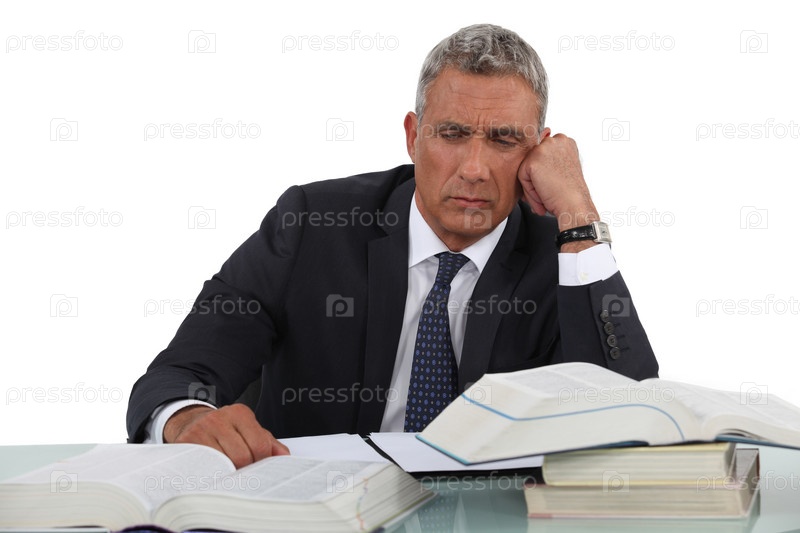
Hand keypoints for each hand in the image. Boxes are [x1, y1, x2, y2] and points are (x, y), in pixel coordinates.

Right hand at [163, 403, 289, 467]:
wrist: (191, 422)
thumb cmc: (225, 430)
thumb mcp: (248, 430)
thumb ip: (269, 443)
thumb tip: (284, 457)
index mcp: (240, 413)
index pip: (259, 445)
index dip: (262, 462)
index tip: (257, 467)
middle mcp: (219, 418)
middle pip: (242, 457)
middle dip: (245, 470)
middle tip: (242, 473)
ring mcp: (200, 430)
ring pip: (223, 464)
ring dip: (228, 474)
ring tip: (228, 472)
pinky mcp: (186, 443)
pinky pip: (205, 467)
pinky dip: (212, 474)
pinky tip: (214, 473)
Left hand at [517, 132, 599, 251]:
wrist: (575, 205)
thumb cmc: (570, 192)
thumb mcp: (563, 169)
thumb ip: (550, 160)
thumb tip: (534, 161)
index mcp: (565, 142)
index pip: (542, 155)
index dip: (544, 173)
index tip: (552, 185)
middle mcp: (556, 140)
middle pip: (533, 160)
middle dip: (537, 180)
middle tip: (548, 193)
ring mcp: (544, 148)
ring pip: (526, 169)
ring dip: (533, 186)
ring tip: (546, 196)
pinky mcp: (534, 160)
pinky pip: (522, 177)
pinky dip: (530, 191)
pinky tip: (543, 195)